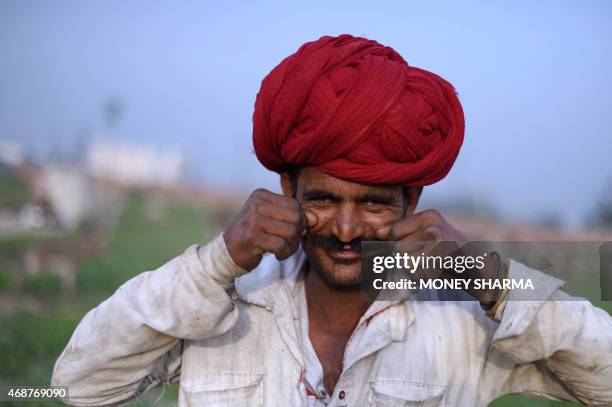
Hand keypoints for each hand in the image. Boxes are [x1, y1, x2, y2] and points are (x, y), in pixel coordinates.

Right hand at [224, 189, 316, 270]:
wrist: (227, 252)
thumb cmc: (253, 235)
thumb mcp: (269, 219)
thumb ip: (290, 216)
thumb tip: (315, 219)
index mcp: (260, 195)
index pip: (294, 205)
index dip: (300, 221)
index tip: (292, 232)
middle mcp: (256, 204)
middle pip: (296, 217)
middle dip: (298, 234)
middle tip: (290, 243)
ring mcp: (253, 219)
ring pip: (291, 232)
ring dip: (292, 246)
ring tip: (284, 250)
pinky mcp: (253, 237)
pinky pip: (282, 245)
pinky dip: (284, 253)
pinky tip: (277, 255)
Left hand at [378, 209, 499, 302]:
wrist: (480, 272)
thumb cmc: (449, 259)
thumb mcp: (429, 239)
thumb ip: (406, 237)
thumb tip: (378, 236)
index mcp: (428, 215)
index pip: (393, 230)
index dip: (395, 245)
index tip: (410, 252)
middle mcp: (431, 222)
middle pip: (397, 246)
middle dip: (407, 259)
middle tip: (428, 261)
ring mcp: (437, 236)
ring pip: (406, 260)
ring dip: (415, 270)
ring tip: (433, 266)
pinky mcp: (441, 253)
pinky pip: (417, 270)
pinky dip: (424, 276)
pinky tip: (439, 271)